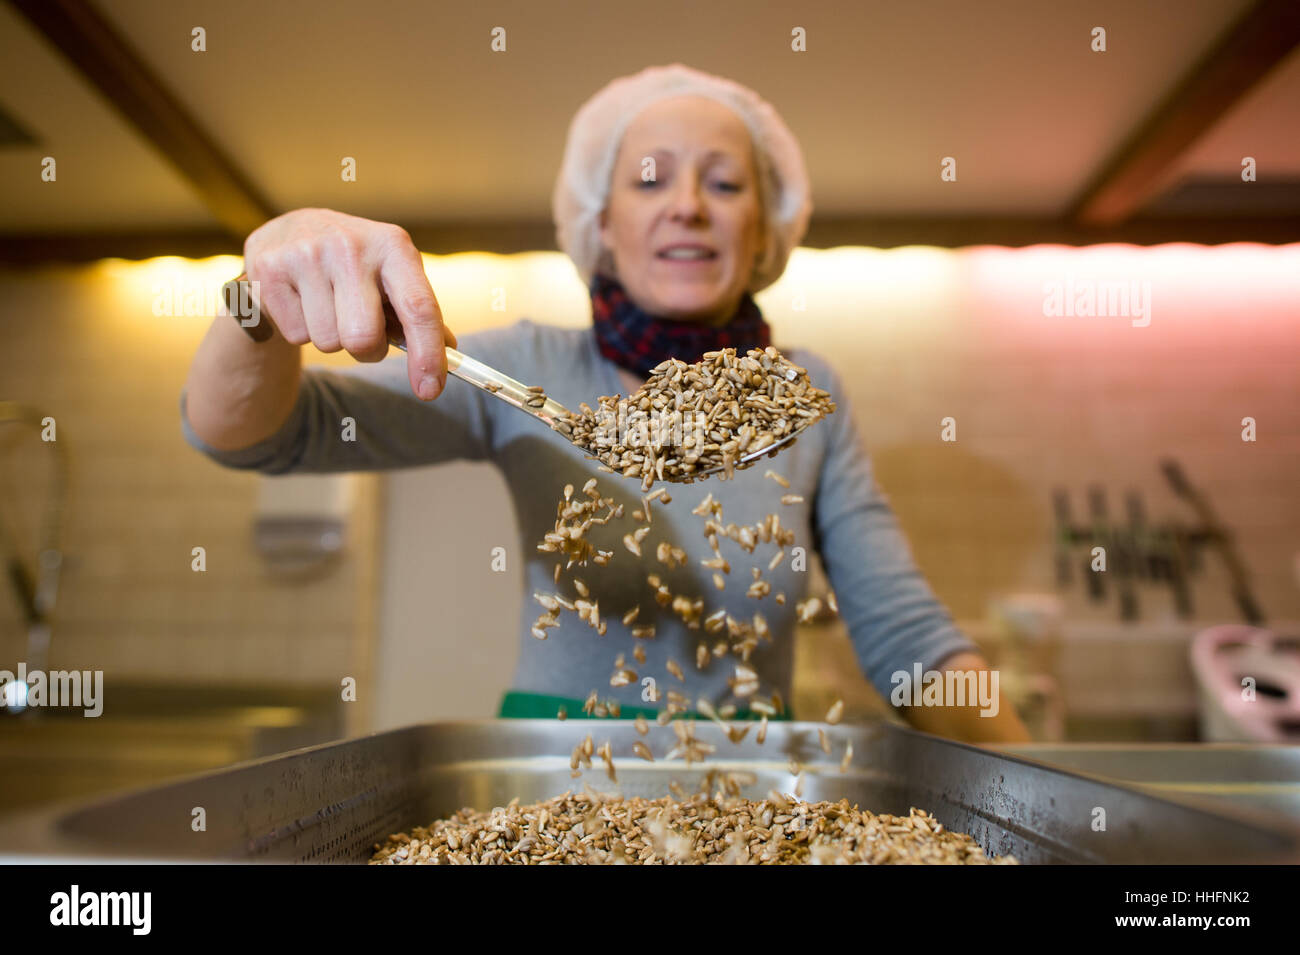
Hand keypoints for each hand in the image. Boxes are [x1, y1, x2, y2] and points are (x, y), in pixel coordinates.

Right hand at [243, 208, 457, 399]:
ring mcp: (306, 254)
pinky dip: (302, 331)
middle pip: (364, 339)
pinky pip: (297, 335)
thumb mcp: (392, 275)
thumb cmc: (356, 264)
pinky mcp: (268, 270)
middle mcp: (350, 245)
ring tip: (327, 307)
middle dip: (367, 349)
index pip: (419, 308)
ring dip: (333, 339)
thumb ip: (419, 313)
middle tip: (361, 330)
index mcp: (392, 245)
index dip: (428, 355)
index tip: (430, 390)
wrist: (291, 232)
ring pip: (329, 343)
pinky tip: (301, 302)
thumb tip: (450, 352)